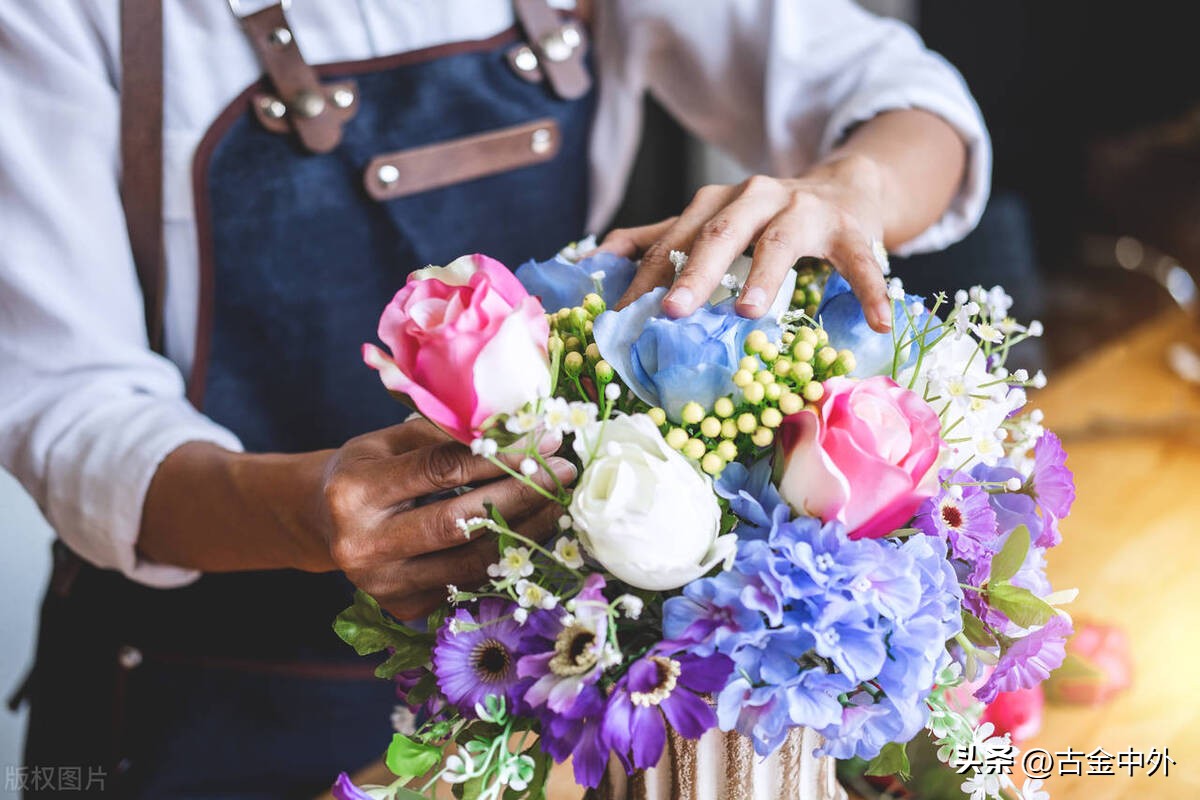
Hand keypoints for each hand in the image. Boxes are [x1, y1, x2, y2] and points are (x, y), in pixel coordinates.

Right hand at [320, 419, 574, 618]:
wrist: (323, 523)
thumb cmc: (366, 470)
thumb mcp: (389, 440)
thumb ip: (444, 435)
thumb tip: (519, 427)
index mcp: (355, 491)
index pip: (441, 470)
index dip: (500, 455)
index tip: (545, 440)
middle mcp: (363, 545)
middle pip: (459, 522)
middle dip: (520, 495)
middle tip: (563, 473)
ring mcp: (383, 585)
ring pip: (471, 561)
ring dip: (525, 532)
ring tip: (560, 504)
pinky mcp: (403, 608)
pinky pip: (468, 583)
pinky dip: (505, 558)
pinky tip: (533, 534)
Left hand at [599, 155, 892, 331]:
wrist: (846, 187)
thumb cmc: (768, 219)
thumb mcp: (713, 221)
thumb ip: (659, 237)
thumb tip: (595, 256)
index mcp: (717, 202)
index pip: (674, 239)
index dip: (646, 276)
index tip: (620, 315)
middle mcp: (756, 198)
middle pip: (720, 233)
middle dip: (694, 271)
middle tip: (672, 311)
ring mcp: (806, 210)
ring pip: (780, 241)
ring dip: (764, 276)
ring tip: (749, 313)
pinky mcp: (852, 229)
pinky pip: (860, 261)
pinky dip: (869, 290)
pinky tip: (878, 321)